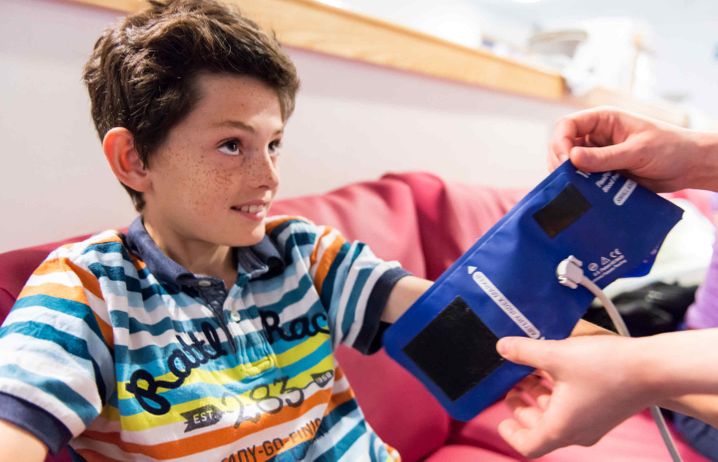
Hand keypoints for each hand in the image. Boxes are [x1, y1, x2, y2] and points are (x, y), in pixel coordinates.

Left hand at [495, 335, 655, 457]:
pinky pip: (572, 408)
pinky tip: (553, 367)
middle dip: (522, 406)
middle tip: (511, 383)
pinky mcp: (602, 412)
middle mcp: (576, 432)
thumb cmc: (607, 367)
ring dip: (539, 396)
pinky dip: (558, 393)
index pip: (527, 445)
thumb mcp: (556, 355)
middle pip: (539, 429)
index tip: (502, 418)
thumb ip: (524, 352)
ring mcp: (591, 424)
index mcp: (561, 428)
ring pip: (555, 416)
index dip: (510, 433)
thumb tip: (502, 348)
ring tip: (529, 369)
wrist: (654, 368)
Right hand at [548, 106, 716, 191]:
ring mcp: (598, 155)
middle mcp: (596, 136)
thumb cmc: (670, 148)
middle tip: (567, 180)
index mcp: (603, 120)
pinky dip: (579, 187)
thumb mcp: (637, 151)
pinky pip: (582, 179)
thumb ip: (604, 157)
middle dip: (560, 162)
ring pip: (569, 164)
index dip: (560, 142)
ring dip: (568, 177)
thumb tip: (573, 158)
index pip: (567, 125)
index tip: (565, 161)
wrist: (690, 167)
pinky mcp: (602, 173)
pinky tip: (582, 196)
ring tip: (575, 189)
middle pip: (562, 145)